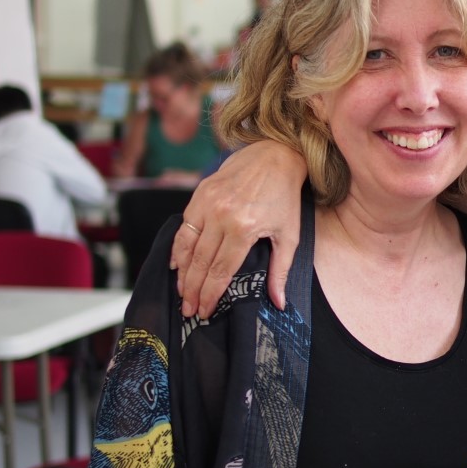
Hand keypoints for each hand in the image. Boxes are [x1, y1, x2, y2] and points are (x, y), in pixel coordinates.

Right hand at [171, 141, 305, 317]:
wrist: (274, 156)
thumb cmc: (284, 198)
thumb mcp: (290, 235)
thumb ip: (280, 270)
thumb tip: (278, 302)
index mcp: (244, 228)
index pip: (221, 270)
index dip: (210, 294)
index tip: (205, 311)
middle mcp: (221, 215)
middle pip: (200, 262)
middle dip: (193, 290)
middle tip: (188, 310)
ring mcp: (207, 203)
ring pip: (187, 246)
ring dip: (182, 273)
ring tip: (182, 293)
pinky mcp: (199, 194)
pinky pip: (183, 227)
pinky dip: (178, 248)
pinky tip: (177, 265)